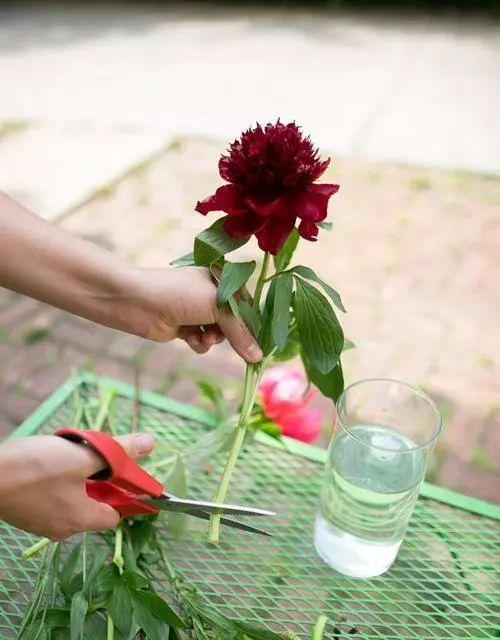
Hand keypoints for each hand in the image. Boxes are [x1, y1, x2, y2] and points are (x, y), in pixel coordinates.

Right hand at [0, 432, 154, 539]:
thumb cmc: (35, 469)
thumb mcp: (82, 456)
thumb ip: (116, 453)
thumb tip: (149, 444)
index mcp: (82, 519)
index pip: (115, 515)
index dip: (122, 494)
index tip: (120, 472)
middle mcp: (63, 529)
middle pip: (94, 507)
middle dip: (97, 480)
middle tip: (90, 456)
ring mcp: (42, 524)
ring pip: (72, 501)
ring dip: (76, 479)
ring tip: (67, 457)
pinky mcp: (26, 515)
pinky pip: (52, 500)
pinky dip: (57, 484)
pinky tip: (47, 465)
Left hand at [124, 266, 262, 362]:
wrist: (137, 301)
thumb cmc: (180, 294)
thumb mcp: (217, 308)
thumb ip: (240, 333)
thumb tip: (258, 357)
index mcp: (223, 280)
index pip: (249, 305)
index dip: (254, 326)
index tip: (261, 345)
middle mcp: (212, 294)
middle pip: (235, 323)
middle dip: (231, 335)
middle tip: (237, 349)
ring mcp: (197, 311)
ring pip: (219, 334)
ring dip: (213, 340)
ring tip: (205, 338)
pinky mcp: (185, 327)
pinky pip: (202, 341)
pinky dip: (199, 343)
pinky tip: (190, 340)